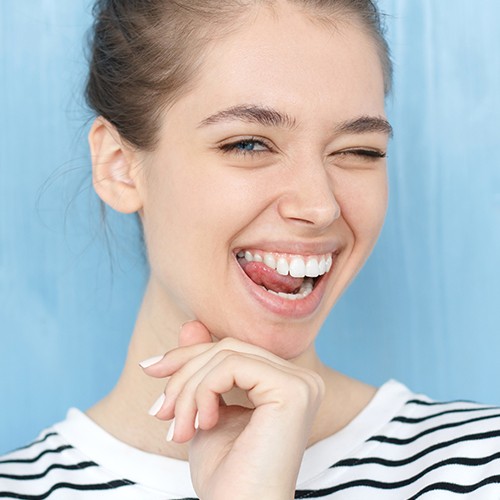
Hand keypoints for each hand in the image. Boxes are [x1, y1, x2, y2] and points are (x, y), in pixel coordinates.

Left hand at [142, 321, 324, 499]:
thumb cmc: (225, 473)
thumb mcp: (204, 408)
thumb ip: (203, 365)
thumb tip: (191, 323)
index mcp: (286, 382)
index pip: (232, 349)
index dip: (188, 356)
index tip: (149, 369)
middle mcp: (301, 378)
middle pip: (228, 347)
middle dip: (184, 374)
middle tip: (160, 411)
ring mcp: (301, 383)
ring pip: (226, 354)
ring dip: (188, 389)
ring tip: (176, 428)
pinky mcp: (293, 390)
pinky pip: (232, 366)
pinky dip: (203, 391)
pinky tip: (202, 423)